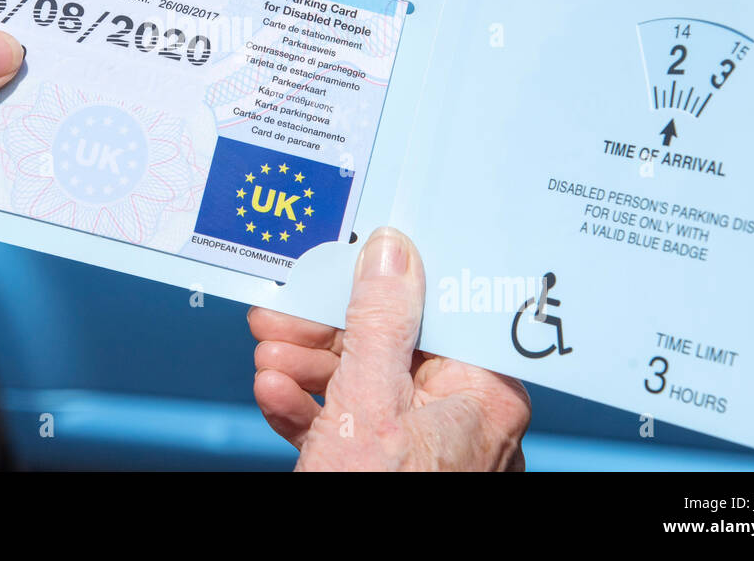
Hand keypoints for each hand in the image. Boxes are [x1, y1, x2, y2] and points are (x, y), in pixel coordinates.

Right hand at [249, 227, 529, 469]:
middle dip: (324, 333)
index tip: (337, 271)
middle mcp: (466, 423)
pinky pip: (355, 429)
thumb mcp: (367, 396)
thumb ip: (378, 319)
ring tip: (269, 359)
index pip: (435, 312)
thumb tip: (391, 253)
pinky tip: (278, 398)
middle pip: (392, 348)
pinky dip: (313, 411)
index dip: (377, 286)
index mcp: (483, 395)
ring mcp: (430, 454)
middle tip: (280, 316)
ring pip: (367, 388)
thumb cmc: (380, 500)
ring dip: (308, 368)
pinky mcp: (393, 475)